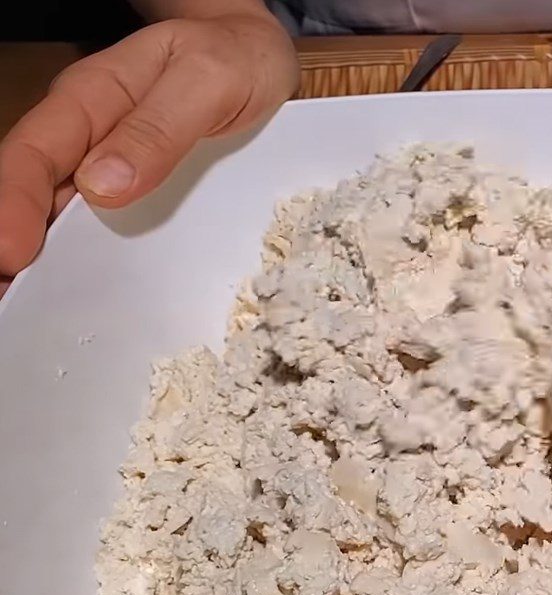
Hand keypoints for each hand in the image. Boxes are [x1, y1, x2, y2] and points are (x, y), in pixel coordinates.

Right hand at [0, 8, 297, 294]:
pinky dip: (94, 261)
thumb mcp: (207, 79)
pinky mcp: (144, 190)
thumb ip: (159, 127)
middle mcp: (94, 137)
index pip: (38, 152)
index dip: (16, 203)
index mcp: (94, 99)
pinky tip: (90, 295)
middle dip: (16, 245)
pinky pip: (110, 226)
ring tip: (38, 313)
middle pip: (38, 192)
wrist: (260, 59)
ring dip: (50, 264)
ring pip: (68, 216)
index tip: (12, 254)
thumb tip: (104, 186)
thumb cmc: (236, 57)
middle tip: (11, 302)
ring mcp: (116, 166)